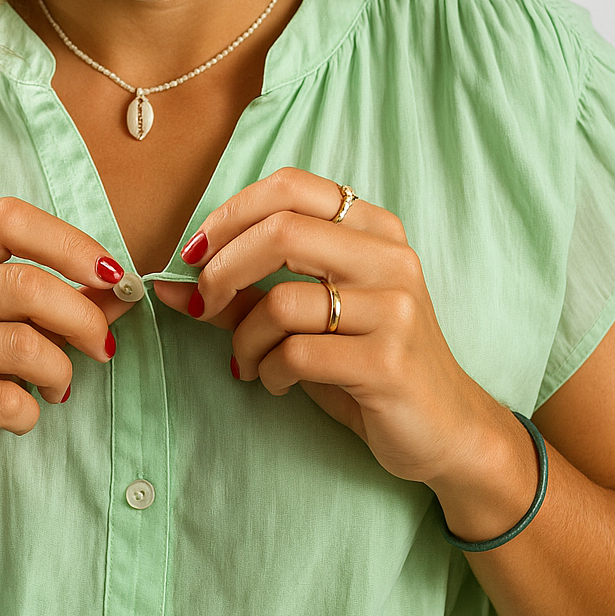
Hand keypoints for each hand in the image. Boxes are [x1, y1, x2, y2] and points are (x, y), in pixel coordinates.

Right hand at [0, 199, 132, 518]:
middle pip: (24, 284)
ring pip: (22, 344)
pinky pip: (6, 399)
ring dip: (60, 371)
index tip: (110, 275)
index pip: (8, 218)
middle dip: (83, 318)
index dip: (69, 242)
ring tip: (58, 387)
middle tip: (101, 347)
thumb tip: (120, 290)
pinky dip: (32, 412)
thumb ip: (52, 306)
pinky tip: (21, 416)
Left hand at [154, 169, 527, 502]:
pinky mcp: (389, 361)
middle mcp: (389, 257)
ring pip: (281, 301)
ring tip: (247, 361)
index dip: (230, 213)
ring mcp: (394, 307)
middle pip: (280, 231)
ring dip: (243, 338)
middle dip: (222, 269)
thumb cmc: (367, 364)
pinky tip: (276, 383)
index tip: (195, 253)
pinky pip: (297, 354)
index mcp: (373, 229)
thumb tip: (168, 285)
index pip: (289, 186)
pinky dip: (269, 371)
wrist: (446, 429)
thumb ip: (243, 296)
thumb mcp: (308, 320)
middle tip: (204, 303)